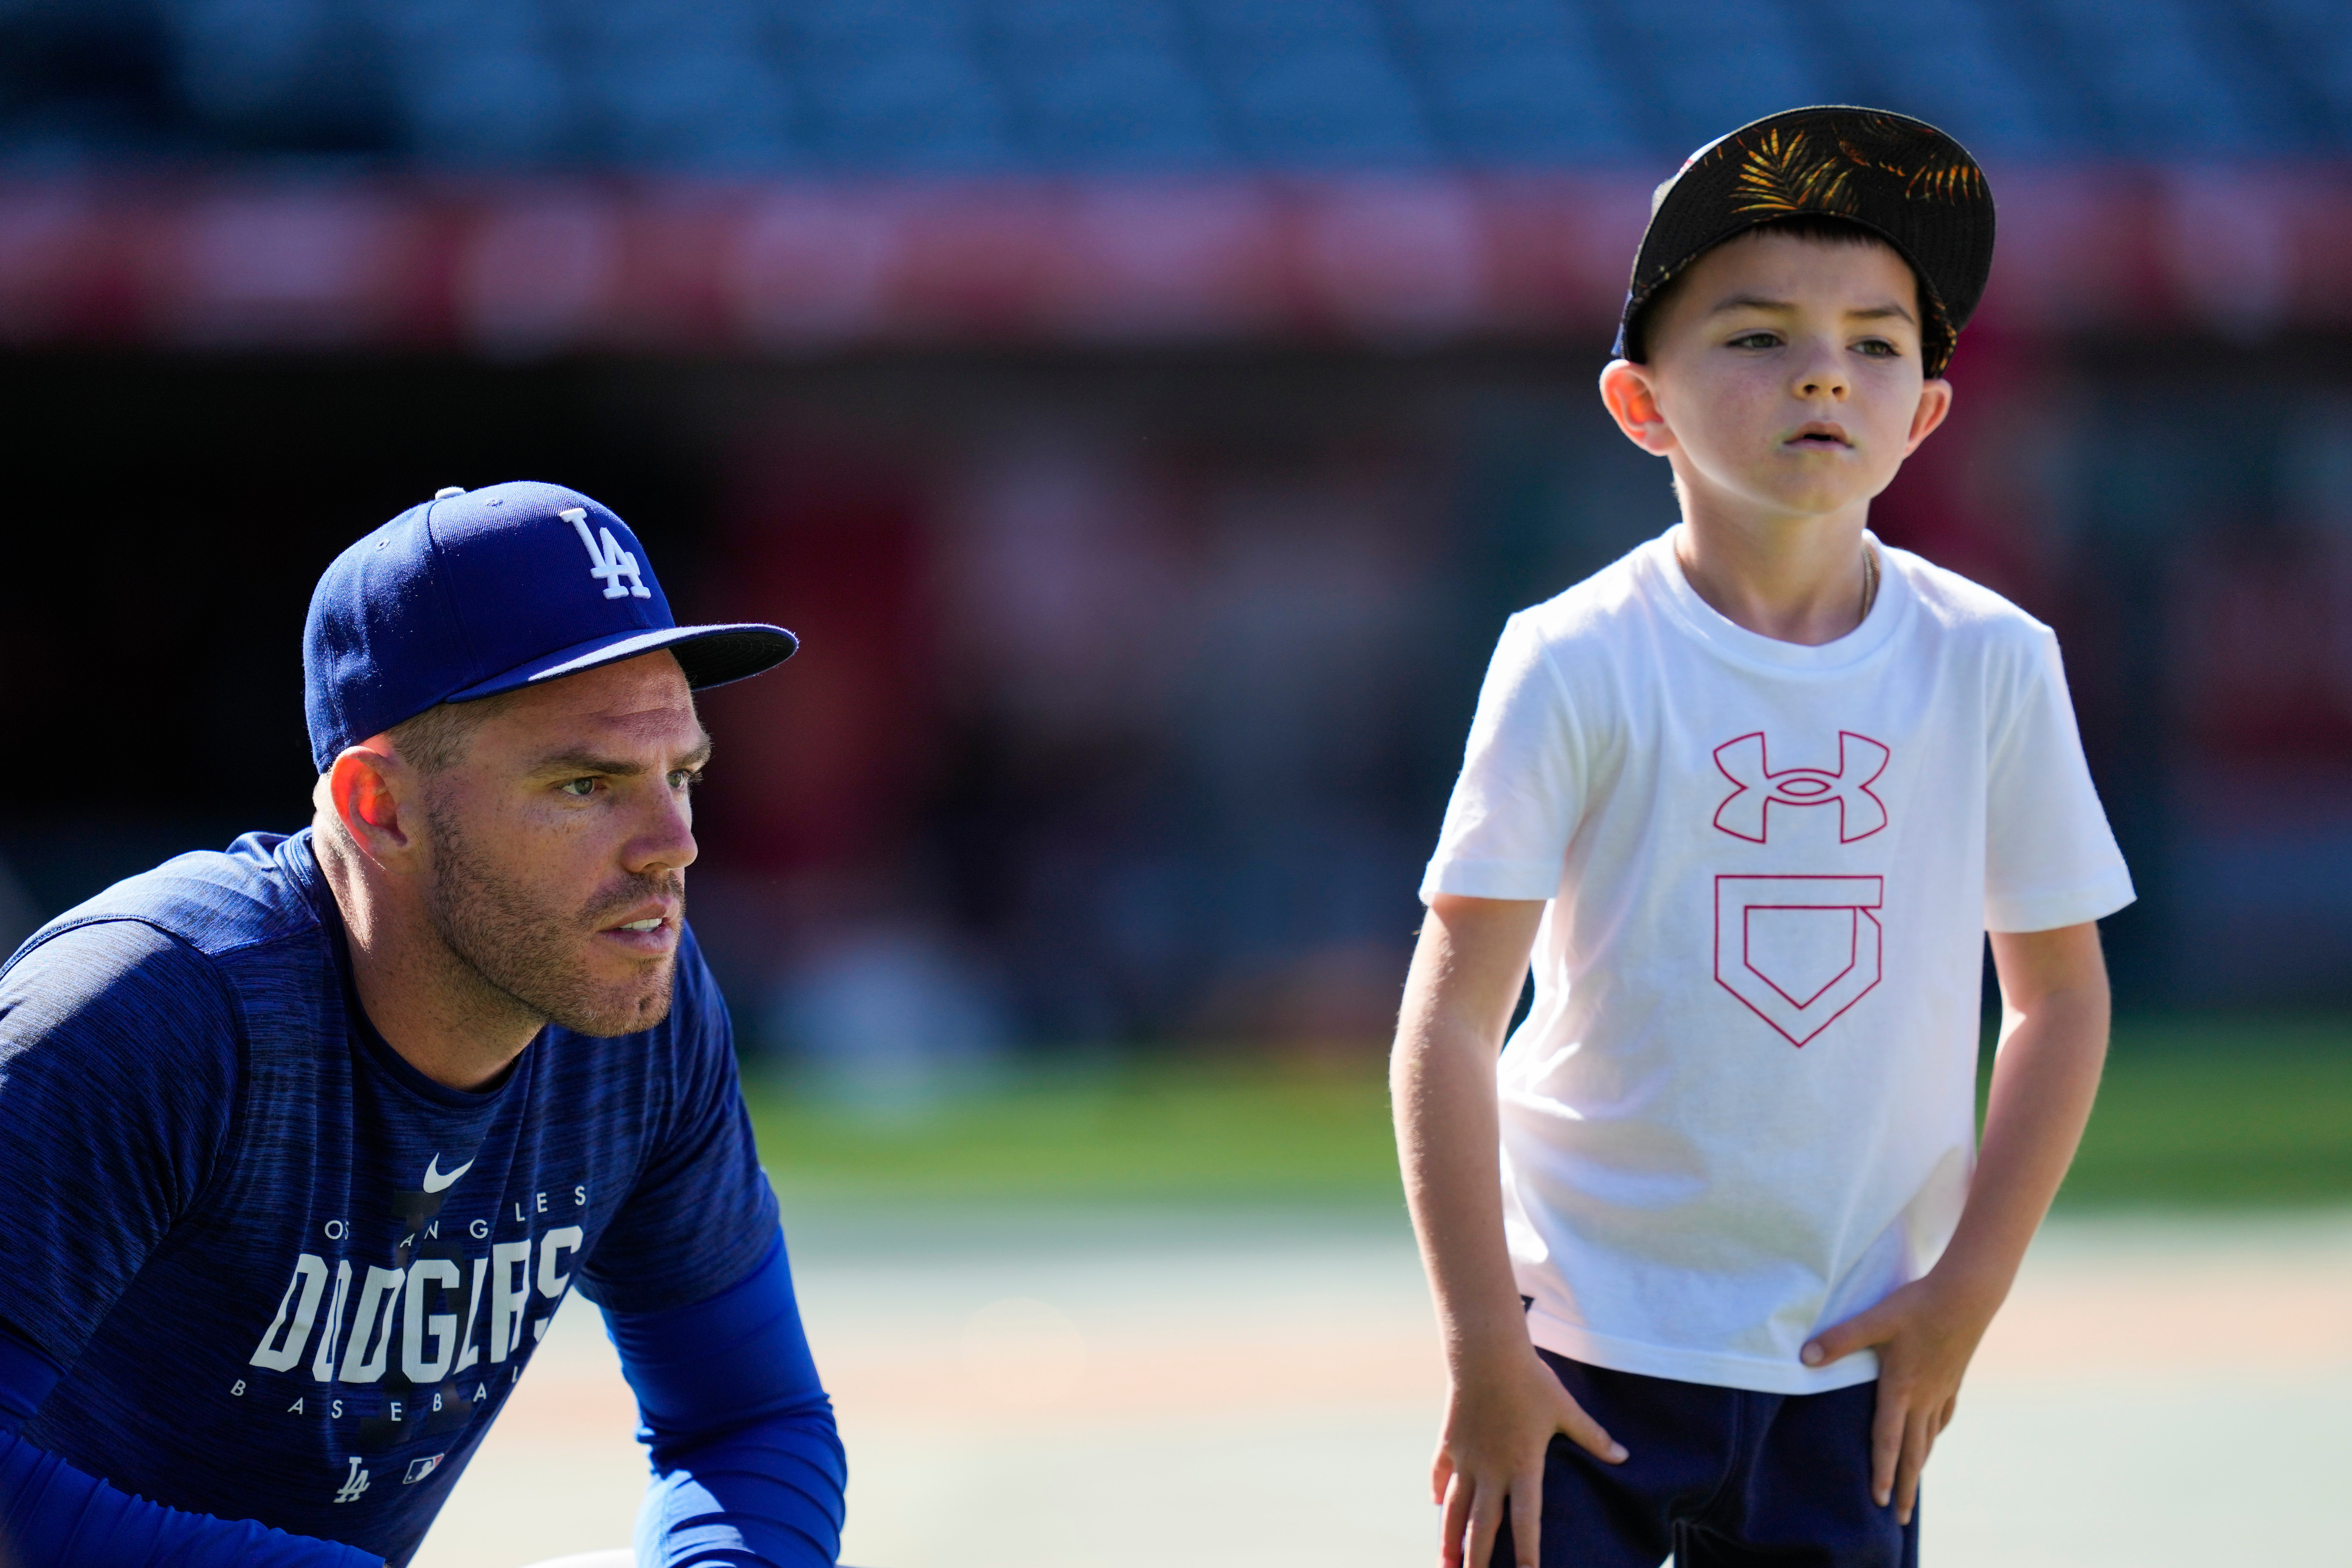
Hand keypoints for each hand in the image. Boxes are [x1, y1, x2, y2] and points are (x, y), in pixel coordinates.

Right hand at [1432, 1347, 1626, 1567]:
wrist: (1485, 1353)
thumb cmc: (1530, 1380)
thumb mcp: (1566, 1409)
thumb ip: (1593, 1437)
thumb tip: (1624, 1456)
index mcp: (1522, 1466)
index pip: (1525, 1521)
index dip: (1527, 1553)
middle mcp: (1491, 1469)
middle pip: (1481, 1525)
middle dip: (1476, 1560)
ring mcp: (1466, 1457)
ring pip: (1453, 1508)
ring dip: (1448, 1538)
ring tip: (1446, 1563)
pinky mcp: (1448, 1441)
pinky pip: (1440, 1473)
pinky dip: (1438, 1491)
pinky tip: (1436, 1505)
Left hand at [1801, 1272, 1999, 1525]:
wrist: (1968, 1294)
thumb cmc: (1917, 1304)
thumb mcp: (1874, 1319)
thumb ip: (1840, 1339)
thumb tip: (1805, 1358)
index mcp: (1901, 1388)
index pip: (1887, 1440)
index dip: (1881, 1472)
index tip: (1878, 1502)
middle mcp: (1923, 1396)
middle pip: (1912, 1452)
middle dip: (1903, 1486)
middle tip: (1899, 1519)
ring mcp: (1941, 1390)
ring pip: (1929, 1438)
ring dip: (1919, 1466)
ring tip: (1912, 1488)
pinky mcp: (1953, 1379)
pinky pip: (1943, 1417)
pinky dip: (1934, 1435)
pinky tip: (1933, 1438)